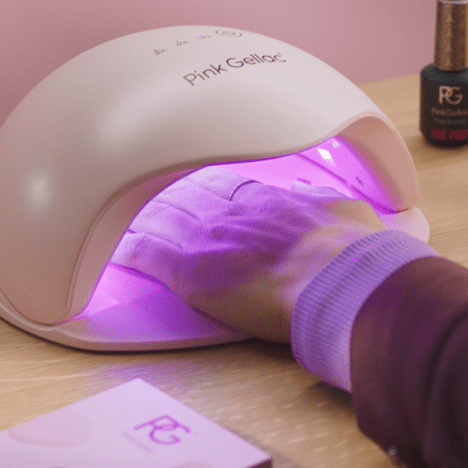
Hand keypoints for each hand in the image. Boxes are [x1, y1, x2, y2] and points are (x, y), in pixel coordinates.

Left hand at [110, 167, 384, 341]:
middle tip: (152, 195)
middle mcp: (232, 213)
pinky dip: (130, 248)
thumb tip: (321, 199)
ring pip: (162, 219)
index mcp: (268, 201)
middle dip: (170, 195)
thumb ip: (330, 204)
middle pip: (188, 196)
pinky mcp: (188, 271)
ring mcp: (207, 239)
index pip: (227, 186)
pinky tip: (117, 248)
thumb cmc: (350, 255)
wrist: (336, 280)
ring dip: (145, 217)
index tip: (201, 187)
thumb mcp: (351, 214)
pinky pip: (147, 252)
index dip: (209, 187)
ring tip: (128, 216)